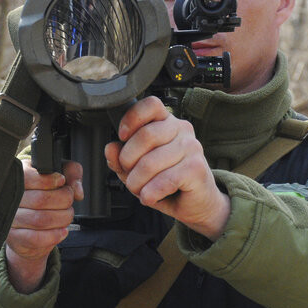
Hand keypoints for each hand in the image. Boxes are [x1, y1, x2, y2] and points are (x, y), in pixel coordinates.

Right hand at [4, 158, 82, 293]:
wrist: (24, 230)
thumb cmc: (42, 198)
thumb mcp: (57, 179)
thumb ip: (71, 172)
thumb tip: (76, 185)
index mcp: (17, 177)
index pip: (29, 175)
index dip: (50, 180)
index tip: (61, 182)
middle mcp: (8, 199)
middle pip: (41, 200)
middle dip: (64, 202)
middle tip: (69, 202)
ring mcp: (8, 220)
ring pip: (40, 220)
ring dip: (62, 219)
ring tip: (67, 217)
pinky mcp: (13, 240)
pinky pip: (36, 240)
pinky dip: (54, 236)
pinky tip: (61, 232)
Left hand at [105, 96, 229, 239]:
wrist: (196, 203)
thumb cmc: (167, 181)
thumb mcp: (137, 169)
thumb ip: (121, 158)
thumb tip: (110, 148)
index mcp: (166, 121)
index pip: (150, 105)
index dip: (131, 118)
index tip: (122, 136)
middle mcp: (181, 129)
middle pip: (145, 135)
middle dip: (128, 161)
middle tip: (129, 176)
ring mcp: (191, 147)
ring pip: (150, 162)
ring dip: (137, 183)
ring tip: (140, 190)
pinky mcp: (196, 168)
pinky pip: (164, 180)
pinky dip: (151, 192)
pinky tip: (149, 197)